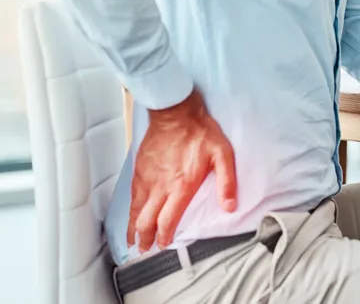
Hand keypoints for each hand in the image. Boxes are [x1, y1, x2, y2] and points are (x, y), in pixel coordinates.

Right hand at [128, 87, 236, 252]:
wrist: (175, 111)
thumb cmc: (200, 132)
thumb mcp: (222, 155)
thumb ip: (227, 182)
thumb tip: (230, 206)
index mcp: (180, 186)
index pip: (167, 220)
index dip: (163, 237)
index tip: (163, 245)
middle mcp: (160, 186)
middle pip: (146, 221)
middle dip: (144, 239)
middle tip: (143, 250)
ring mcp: (147, 177)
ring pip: (135, 209)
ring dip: (133, 227)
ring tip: (132, 239)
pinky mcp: (139, 168)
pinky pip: (131, 194)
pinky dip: (129, 208)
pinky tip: (131, 212)